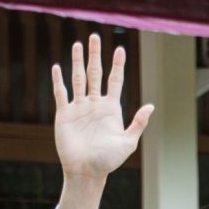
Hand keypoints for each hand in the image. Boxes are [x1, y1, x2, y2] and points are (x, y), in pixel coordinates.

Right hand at [50, 34, 151, 208]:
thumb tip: (150, 106)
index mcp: (111, 109)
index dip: (117, 65)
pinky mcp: (64, 114)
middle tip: (94, 36)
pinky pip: (61, 93)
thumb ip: (138, 124)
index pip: (115, 81)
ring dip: (77, 61)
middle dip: (95, 55)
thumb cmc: (108, 160)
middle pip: (95, 73)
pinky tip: (58, 67)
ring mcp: (79, 108)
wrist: (86, 172)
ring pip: (78, 79)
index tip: (119, 49)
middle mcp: (95, 104)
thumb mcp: (127, 143)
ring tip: (77, 44)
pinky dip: (59, 81)